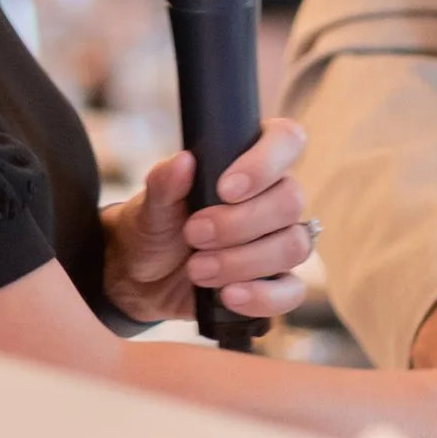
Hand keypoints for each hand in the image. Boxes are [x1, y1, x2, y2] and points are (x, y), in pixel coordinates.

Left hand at [101, 120, 312, 325]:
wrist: (142, 276)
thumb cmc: (155, 226)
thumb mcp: (150, 204)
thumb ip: (165, 182)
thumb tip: (183, 162)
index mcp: (250, 162)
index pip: (286, 141)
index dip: (266, 163)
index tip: (226, 189)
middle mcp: (272, 198)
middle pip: (290, 201)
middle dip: (239, 223)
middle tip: (193, 233)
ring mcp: (278, 242)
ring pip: (294, 246)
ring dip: (243, 261)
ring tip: (197, 269)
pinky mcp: (276, 283)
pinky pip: (291, 292)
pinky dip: (261, 297)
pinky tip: (228, 296)